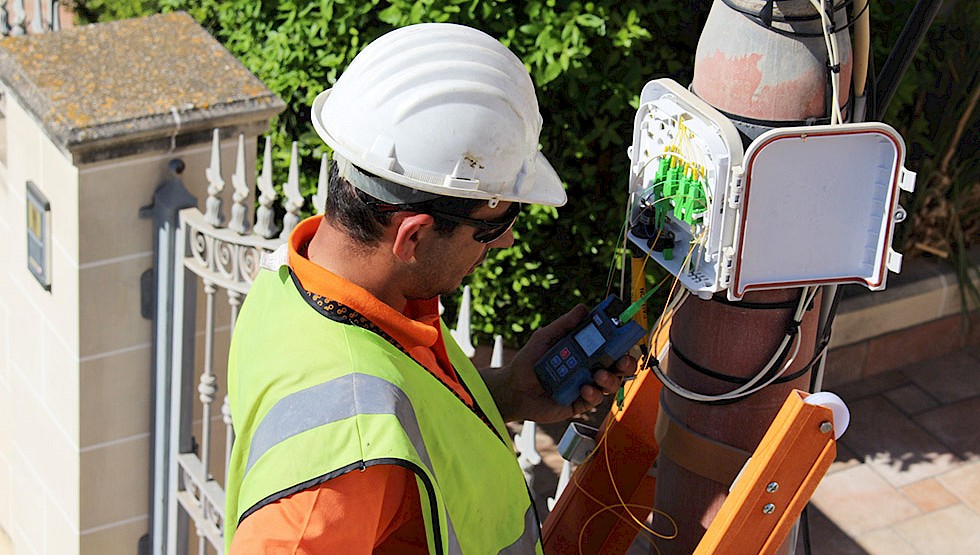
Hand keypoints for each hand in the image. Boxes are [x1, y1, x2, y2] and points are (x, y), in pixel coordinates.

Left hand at [484, 304, 638, 423]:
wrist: (514, 389)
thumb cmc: (528, 362)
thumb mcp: (545, 338)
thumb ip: (565, 325)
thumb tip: (583, 308)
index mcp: (584, 350)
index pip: (610, 344)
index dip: (622, 340)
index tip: (627, 335)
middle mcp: (589, 367)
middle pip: (619, 365)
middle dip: (627, 362)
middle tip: (622, 360)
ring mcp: (587, 385)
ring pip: (612, 383)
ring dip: (610, 378)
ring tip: (598, 374)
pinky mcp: (581, 403)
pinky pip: (596, 399)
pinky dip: (593, 393)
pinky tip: (584, 389)